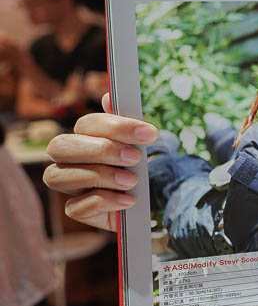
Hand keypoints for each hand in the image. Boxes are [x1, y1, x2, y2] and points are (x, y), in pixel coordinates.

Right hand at [44, 93, 158, 230]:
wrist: (152, 198)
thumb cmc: (139, 165)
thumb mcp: (140, 142)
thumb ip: (125, 122)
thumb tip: (109, 96)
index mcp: (84, 136)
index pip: (86, 124)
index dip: (116, 127)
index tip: (149, 133)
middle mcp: (69, 158)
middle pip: (60, 146)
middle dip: (100, 150)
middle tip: (135, 157)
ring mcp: (69, 184)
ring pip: (58, 176)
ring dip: (99, 176)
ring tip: (131, 181)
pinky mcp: (77, 209)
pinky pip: (75, 207)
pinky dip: (103, 201)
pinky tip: (127, 200)